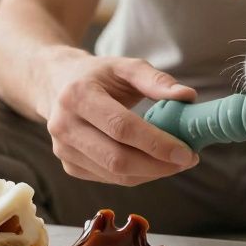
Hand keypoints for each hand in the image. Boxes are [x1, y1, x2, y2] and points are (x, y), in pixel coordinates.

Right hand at [41, 51, 198, 185]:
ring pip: (114, 174)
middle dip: (158, 165)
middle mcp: (64, 125)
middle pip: (116, 158)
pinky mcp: (68, 165)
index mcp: (78, 95)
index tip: (187, 151)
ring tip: (174, 162)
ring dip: (150, 173)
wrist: (57, 84)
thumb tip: (188, 96)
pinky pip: (108, 178)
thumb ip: (156, 80)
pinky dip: (135, 175)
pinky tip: (151, 163)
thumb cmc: (98, 75)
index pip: (121, 127)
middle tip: (187, 160)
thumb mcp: (125, 67)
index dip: (156, 143)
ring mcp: (63, 149)